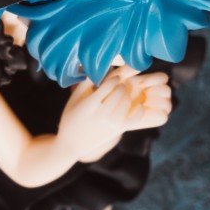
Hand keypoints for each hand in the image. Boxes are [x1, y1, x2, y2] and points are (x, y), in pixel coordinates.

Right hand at [54, 64, 171, 163]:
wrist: (71, 144)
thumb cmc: (71, 117)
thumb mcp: (74, 98)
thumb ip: (87, 81)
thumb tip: (101, 65)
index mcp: (89, 105)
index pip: (108, 84)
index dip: (114, 78)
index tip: (114, 78)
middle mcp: (101, 115)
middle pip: (119, 92)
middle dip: (121, 85)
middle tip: (120, 84)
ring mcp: (111, 124)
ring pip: (127, 102)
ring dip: (127, 94)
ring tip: (123, 93)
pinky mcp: (118, 130)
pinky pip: (135, 118)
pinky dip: (138, 109)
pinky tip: (136, 104)